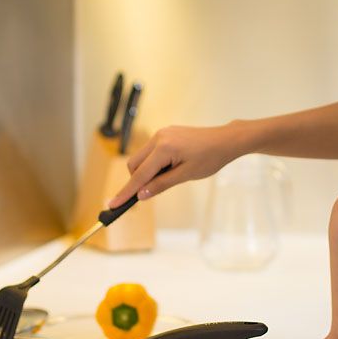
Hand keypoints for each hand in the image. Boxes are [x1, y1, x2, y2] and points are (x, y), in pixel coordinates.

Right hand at [108, 123, 242, 207]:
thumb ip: (161, 185)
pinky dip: (153, 163)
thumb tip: (140, 195)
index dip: (126, 192)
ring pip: (141, 158)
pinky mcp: (165, 133)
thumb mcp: (186, 176)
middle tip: (153, 191)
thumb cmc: (210, 158)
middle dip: (138, 180)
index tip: (112, 204)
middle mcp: (158, 137)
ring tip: (170, 175)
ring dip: (147, 171)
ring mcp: (161, 133)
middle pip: (134, 164)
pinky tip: (170, 167)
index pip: (139, 175)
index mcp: (164, 148)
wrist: (224, 140)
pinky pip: (150, 151)